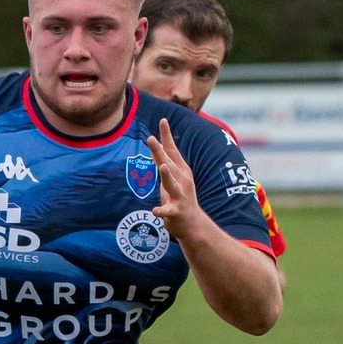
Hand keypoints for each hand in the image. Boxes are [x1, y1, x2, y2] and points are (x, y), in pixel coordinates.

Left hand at [146, 118, 201, 241]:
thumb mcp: (173, 176)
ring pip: (172, 184)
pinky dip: (161, 211)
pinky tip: (154, 211)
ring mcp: (180, 195)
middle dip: (160, 151)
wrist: (192, 224)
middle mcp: (182, 180)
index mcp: (180, 171)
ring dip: (167, 175)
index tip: (162, 120)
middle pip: (168, 163)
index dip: (166, 136)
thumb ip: (165, 160)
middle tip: (150, 138)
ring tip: (162, 166)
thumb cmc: (179, 196)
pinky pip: (168, 211)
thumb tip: (156, 142)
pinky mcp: (176, 211)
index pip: (172, 151)